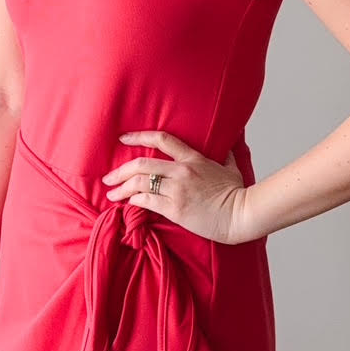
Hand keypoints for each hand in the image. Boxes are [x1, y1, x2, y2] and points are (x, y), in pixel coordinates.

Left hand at [101, 129, 253, 245]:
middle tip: (108, 178)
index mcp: (192, 158)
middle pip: (141, 164)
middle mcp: (181, 171)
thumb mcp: (231, 168)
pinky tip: (127, 204)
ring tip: (111, 194)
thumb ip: (225, 155)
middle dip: (120, 171)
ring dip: (121, 189)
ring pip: (140, 183)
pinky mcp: (175, 209)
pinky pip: (147, 202)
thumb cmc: (237, 193)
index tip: (123, 139)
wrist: (241, 214)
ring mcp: (177, 190)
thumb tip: (228, 145)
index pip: (161, 140)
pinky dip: (133, 202)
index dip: (139, 136)